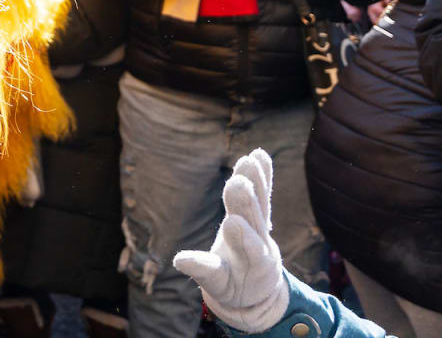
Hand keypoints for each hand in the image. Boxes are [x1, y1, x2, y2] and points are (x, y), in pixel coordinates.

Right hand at [173, 149, 289, 333]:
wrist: (258, 287)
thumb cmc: (232, 287)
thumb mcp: (218, 287)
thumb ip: (203, 271)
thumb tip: (179, 260)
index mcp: (250, 264)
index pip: (247, 249)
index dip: (242, 238)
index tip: (232, 223)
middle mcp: (259, 242)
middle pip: (254, 221)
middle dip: (246, 203)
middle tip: (239, 184)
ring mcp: (260, 227)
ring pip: (260, 204)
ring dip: (256, 182)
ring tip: (249, 161)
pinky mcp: (259, 215)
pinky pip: (263, 194)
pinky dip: (263, 176)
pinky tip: (258, 154)